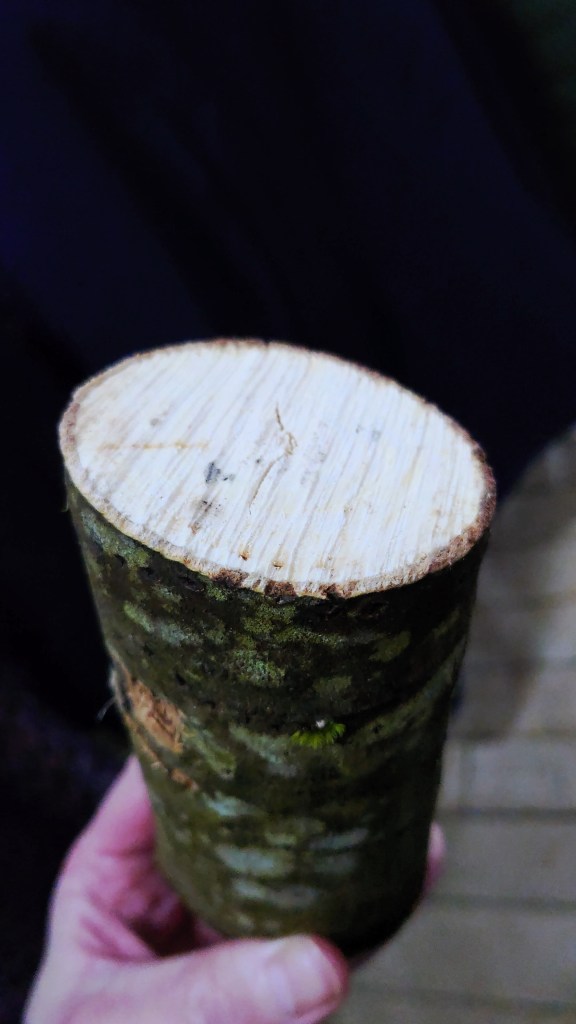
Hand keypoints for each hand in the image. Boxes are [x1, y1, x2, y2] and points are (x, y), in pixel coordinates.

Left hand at [25, 757, 443, 1023]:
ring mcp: (228, 930)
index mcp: (114, 877)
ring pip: (289, 872)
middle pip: (233, 819)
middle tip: (341, 741)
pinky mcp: (273, 976)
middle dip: (286, 783)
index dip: (197, 740)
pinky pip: (328, 939)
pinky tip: (416, 866)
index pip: (154, 785)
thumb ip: (215, 993)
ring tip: (396, 796)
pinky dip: (372, 912)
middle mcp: (177, 889)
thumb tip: (323, 963)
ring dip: (341, 840)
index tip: (254, 706)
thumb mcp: (132, 1016)